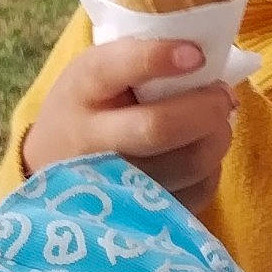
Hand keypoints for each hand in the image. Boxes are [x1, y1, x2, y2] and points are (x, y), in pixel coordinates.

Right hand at [21, 37, 233, 210]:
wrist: (49, 162)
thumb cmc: (90, 104)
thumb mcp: (98, 70)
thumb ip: (142, 60)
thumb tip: (210, 61)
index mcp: (82, 88)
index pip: (117, 68)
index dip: (159, 59)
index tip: (196, 55)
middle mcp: (91, 141)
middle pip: (159, 128)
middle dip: (207, 108)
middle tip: (222, 95)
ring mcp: (113, 186)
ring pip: (187, 164)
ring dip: (217, 137)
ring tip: (216, 122)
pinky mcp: (138, 216)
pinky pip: (195, 192)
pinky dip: (211, 168)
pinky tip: (198, 152)